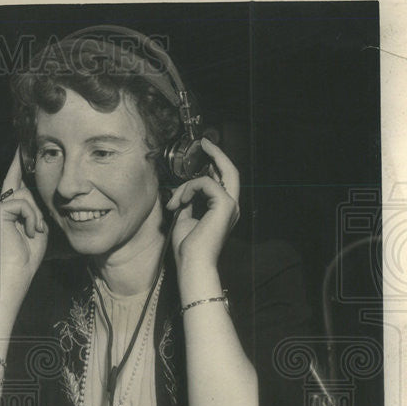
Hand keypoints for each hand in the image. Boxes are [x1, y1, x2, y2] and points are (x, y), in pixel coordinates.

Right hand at [0, 150, 47, 297]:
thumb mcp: (39, 222)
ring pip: (26, 196)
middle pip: (23, 185)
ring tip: (34, 231)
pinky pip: (22, 203)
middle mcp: (2, 204)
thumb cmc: (30, 250)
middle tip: (34, 214)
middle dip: (34, 199)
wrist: (19, 268)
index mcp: (11, 206)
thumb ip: (37, 205)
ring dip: (37, 215)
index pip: (16, 178)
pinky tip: (28, 231)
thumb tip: (42, 188)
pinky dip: (31, 218)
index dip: (19, 162)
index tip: (21, 146)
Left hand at [166, 138, 239, 271]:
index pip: (222, 180)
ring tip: (175, 201)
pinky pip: (206, 183)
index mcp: (223, 210)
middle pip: (230, 171)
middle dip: (217, 154)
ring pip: (213, 176)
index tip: (203, 152)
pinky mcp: (224, 204)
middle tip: (204, 142)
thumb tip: (184, 190)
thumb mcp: (185, 219)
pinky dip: (189, 190)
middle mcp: (231, 206)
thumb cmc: (187, 247)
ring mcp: (230, 205)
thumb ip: (188, 202)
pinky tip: (179, 204)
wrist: (191, 263)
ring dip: (188, 185)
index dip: (214, 164)